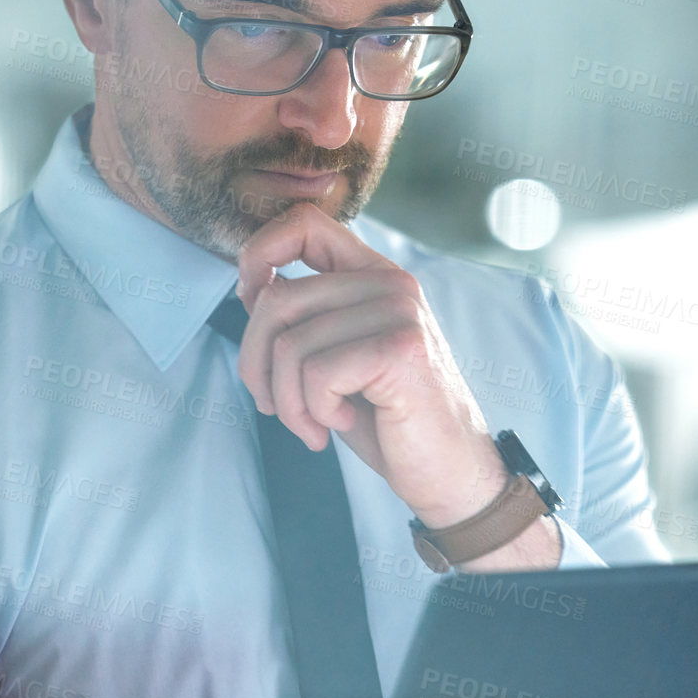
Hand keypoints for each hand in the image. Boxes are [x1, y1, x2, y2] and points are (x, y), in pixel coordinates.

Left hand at [234, 203, 508, 531]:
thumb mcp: (335, 359)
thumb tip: (251, 288)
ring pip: (290, 345)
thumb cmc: (387, 421)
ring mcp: (399, 312)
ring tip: (313, 426)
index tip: (250, 301)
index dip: (259, 253)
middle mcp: (391, 283)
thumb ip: (303, 319)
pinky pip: (316, 374)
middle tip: (274, 407)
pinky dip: (314, 412)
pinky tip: (342, 424)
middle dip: (255, 365)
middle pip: (278, 300)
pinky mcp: (400, 349)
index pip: (305, 223)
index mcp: (373, 275)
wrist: (448, 474)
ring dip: (287, 402)